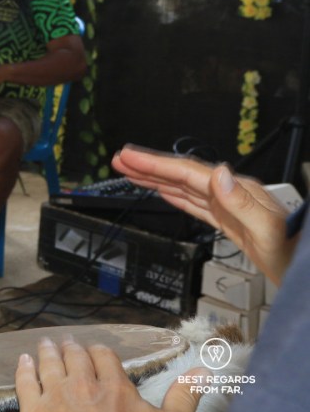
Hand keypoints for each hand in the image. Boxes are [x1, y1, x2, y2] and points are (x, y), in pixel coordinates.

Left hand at [15, 338, 204, 411]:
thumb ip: (185, 397)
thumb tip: (204, 370)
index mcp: (115, 387)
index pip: (103, 355)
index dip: (98, 351)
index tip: (95, 350)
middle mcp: (83, 386)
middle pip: (74, 356)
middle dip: (71, 348)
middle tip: (65, 342)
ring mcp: (56, 399)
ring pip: (49, 364)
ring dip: (47, 352)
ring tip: (45, 345)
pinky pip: (25, 384)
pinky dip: (24, 369)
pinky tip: (23, 362)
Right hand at [113, 145, 295, 284]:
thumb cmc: (296, 254)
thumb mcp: (269, 230)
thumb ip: (241, 202)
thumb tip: (216, 174)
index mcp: (236, 191)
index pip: (188, 173)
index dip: (156, 164)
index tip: (129, 157)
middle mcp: (231, 195)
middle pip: (182, 175)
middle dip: (149, 166)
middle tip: (120, 159)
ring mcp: (230, 208)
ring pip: (185, 189)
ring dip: (156, 179)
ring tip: (131, 172)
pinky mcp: (230, 223)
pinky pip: (195, 206)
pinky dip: (175, 197)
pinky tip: (165, 193)